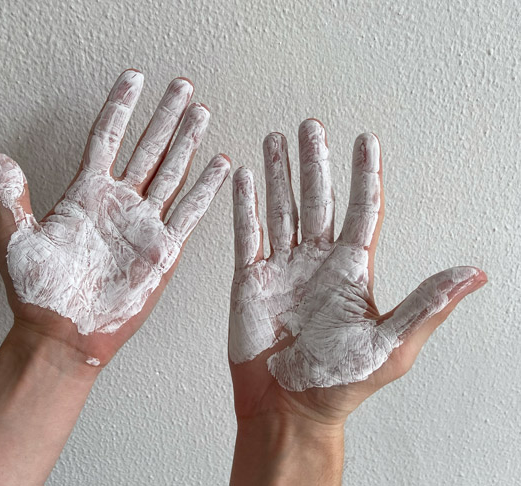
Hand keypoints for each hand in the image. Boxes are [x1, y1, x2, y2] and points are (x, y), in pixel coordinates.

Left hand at [0, 69, 229, 367]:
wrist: (65, 333)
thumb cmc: (38, 292)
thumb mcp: (15, 239)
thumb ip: (10, 196)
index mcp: (85, 194)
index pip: (107, 137)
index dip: (121, 107)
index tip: (134, 78)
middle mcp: (119, 203)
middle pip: (148, 147)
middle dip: (165, 115)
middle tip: (181, 86)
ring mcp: (143, 224)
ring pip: (172, 172)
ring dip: (188, 141)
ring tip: (201, 112)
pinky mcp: (163, 250)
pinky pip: (190, 212)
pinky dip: (206, 188)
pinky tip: (219, 164)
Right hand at [229, 119, 485, 427]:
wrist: (287, 408)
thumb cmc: (339, 383)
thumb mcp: (390, 345)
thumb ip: (427, 305)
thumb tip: (476, 274)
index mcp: (352, 272)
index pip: (363, 211)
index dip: (365, 175)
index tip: (366, 140)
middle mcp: (317, 261)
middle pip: (318, 199)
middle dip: (314, 161)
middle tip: (311, 125)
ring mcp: (282, 267)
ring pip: (281, 208)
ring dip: (279, 173)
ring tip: (276, 140)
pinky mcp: (250, 278)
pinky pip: (247, 234)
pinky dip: (245, 205)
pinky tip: (245, 177)